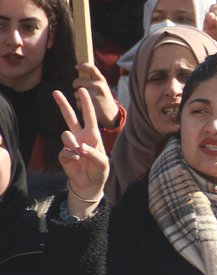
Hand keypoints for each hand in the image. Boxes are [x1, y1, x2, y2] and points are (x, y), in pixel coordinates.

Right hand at [54, 88, 109, 217]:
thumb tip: (79, 147)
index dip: (86, 103)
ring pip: (65, 134)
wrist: (90, 184)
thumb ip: (93, 153)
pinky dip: (71, 156)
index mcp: (92, 135)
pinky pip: (64, 150)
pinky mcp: (63, 154)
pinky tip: (77, 161)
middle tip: (55, 91)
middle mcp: (80, 137)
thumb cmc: (100, 170)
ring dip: (72, 142)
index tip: (82, 90)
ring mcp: (70, 144)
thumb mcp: (103, 162)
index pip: (89, 116)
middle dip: (63, 104)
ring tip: (79, 152)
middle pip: (69, 117)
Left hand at [73, 63, 119, 127]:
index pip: (91, 68)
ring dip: (78, 97)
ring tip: (88, 100)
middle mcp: (99, 86)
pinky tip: (87, 107)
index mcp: (102, 80)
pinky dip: (79, 105)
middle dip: (75, 85)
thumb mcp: (103, 87)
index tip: (76, 66)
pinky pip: (77, 102)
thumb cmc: (105, 99)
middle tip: (78, 88)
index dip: (82, 66)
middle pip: (78, 81)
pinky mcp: (89, 105)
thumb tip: (81, 70)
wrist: (112, 115)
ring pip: (76, 93)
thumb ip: (94, 80)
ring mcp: (94, 95)